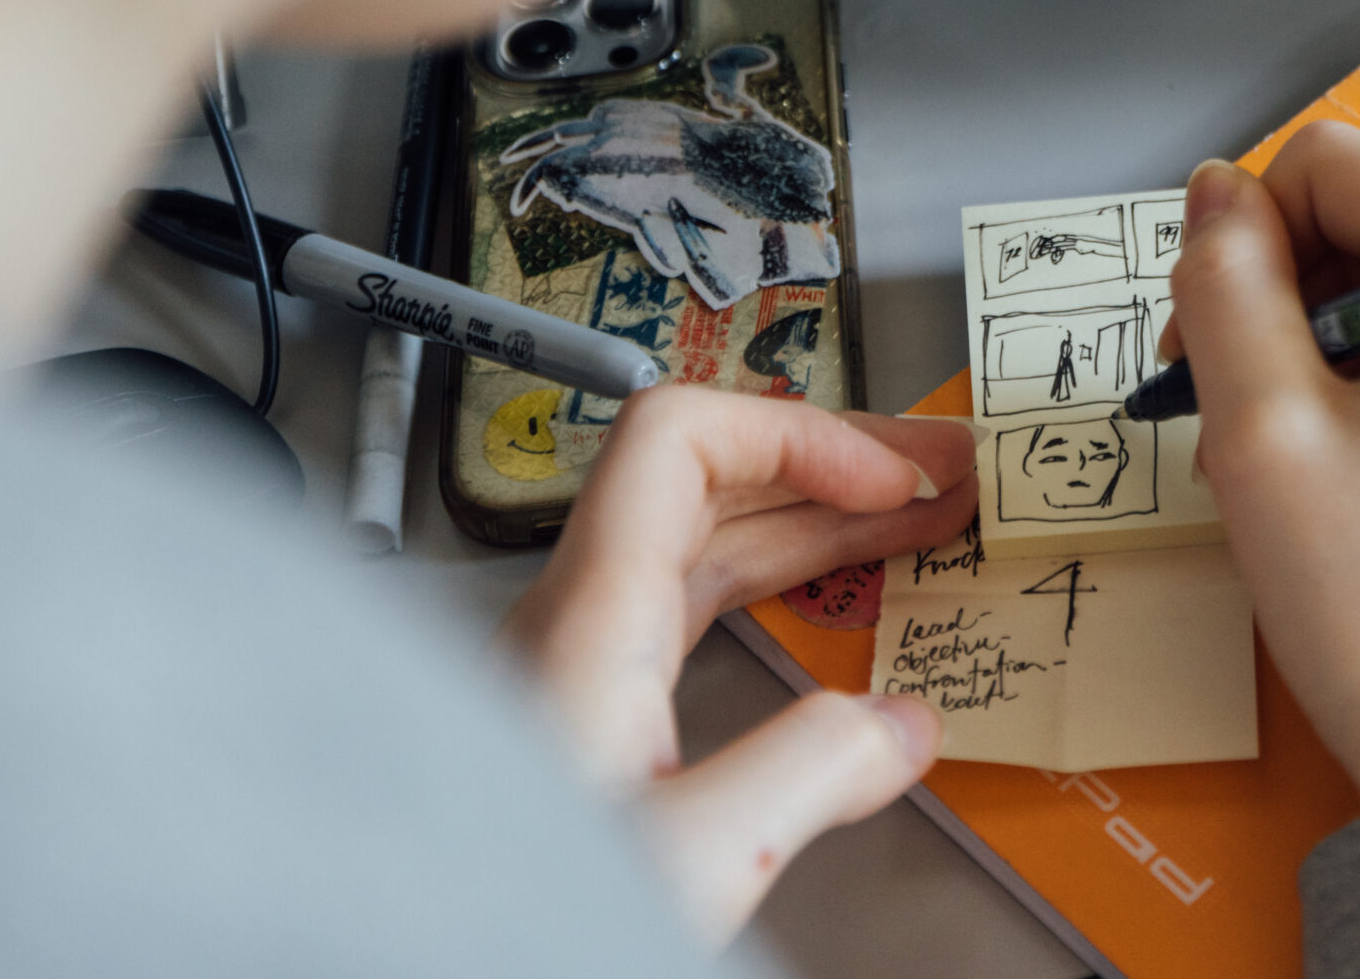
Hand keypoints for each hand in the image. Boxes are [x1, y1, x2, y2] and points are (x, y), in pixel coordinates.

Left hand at [496, 388, 978, 940]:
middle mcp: (576, 624)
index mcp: (589, 619)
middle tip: (933, 473)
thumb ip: (806, 776)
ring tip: (913, 522)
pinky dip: (782, 587)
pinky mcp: (592, 721)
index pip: (680, 439)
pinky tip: (837, 612)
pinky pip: (696, 609)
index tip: (884, 477)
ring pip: (707, 546)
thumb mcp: (690, 857)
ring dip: (818, 523)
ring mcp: (580, 668)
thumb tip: (900, 726)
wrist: (425, 970)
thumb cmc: (510, 923)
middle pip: (708, 482)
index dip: (795, 435)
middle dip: (833, 466)